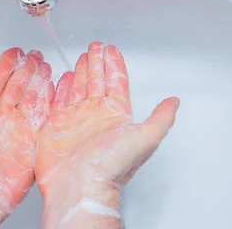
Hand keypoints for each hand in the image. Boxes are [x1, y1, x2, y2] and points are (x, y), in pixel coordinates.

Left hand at [0, 48, 53, 228]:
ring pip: (31, 97)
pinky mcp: (31, 141)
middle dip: (27, 68)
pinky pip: (43, 116)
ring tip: (46, 67)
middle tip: (35, 56)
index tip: (14, 52)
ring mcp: (16, 128)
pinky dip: (49, 101)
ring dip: (39, 80)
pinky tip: (53, 88)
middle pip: (17, 85)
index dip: (6, 63)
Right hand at [35, 42, 179, 228]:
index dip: (114, 64)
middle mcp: (95, 115)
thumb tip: (175, 102)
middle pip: (97, 80)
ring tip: (82, 56)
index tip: (111, 50)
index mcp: (115, 114)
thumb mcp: (146, 137)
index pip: (116, 82)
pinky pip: (58, 100)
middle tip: (95, 46)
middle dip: (97, 62)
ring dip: (81, 71)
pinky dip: (61, 88)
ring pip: (79, 87)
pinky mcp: (56, 126)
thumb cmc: (111, 165)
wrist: (80, 184)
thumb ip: (161, 117)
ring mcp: (76, 119)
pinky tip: (63, 78)